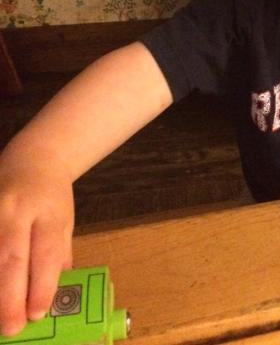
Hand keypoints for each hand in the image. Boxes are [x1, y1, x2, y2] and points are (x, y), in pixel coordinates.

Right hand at [0, 156, 73, 335]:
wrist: (35, 156)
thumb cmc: (52, 196)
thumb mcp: (64, 222)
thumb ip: (58, 258)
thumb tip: (53, 300)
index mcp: (49, 211)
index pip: (46, 252)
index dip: (41, 285)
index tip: (38, 314)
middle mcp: (17, 209)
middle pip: (11, 257)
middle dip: (10, 297)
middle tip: (11, 328)